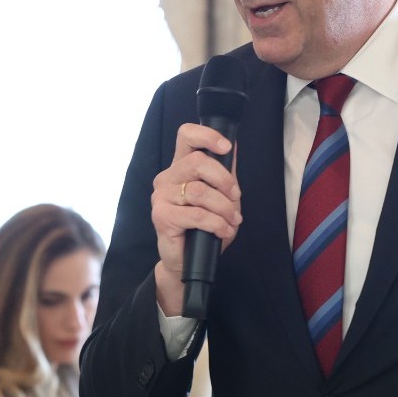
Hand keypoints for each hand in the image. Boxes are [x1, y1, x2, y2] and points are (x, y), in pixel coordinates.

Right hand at [151, 123, 242, 315]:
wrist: (186, 261)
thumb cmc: (203, 227)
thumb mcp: (221, 196)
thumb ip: (225, 173)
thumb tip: (234, 147)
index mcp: (180, 167)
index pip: (186, 135)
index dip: (207, 135)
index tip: (226, 147)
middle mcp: (167, 178)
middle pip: (197, 162)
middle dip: (225, 180)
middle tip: (236, 197)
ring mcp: (161, 197)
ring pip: (200, 191)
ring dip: (224, 208)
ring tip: (231, 221)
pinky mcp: (162, 217)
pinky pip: (197, 215)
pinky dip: (217, 224)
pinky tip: (223, 232)